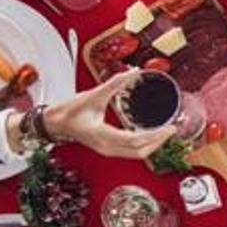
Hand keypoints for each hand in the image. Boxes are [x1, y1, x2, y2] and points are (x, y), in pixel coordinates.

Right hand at [44, 69, 176, 158]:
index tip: (169, 128)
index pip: (134, 140)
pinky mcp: (109, 149)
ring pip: (137, 154)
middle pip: (140, 152)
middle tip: (173, 128)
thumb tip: (133, 72)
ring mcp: (107, 151)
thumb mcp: (92, 94)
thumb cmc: (69, 111)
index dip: (155, 136)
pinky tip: (153, 135)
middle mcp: (106, 147)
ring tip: (166, 132)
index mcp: (102, 136)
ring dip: (154, 145)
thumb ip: (114, 84)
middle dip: (159, 141)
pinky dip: (145, 145)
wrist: (54, 124)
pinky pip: (132, 152)